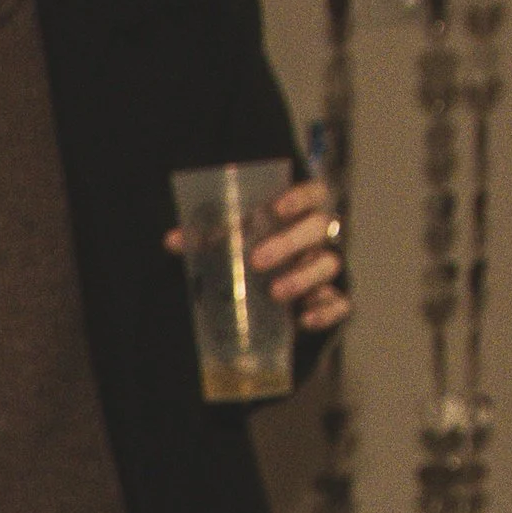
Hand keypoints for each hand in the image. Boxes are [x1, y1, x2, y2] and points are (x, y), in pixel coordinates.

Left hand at [163, 178, 350, 332]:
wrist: (268, 301)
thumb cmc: (249, 257)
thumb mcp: (229, 245)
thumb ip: (206, 239)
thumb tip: (172, 240)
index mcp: (297, 215)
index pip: (313, 193)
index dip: (299, 197)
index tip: (275, 209)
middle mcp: (316, 238)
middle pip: (320, 227)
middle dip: (290, 242)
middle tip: (257, 260)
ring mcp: (325, 269)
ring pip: (329, 264)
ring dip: (303, 277)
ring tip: (274, 293)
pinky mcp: (331, 301)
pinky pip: (339, 304)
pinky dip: (325, 312)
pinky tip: (303, 320)